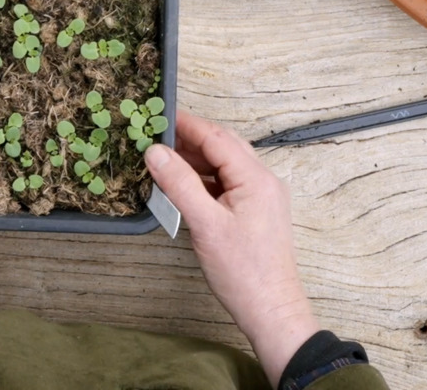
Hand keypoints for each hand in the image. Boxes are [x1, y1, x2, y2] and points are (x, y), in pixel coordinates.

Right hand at [145, 109, 319, 383]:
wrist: (271, 310)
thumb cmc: (242, 271)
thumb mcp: (205, 225)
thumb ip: (180, 184)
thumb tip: (155, 151)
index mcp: (255, 178)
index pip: (216, 138)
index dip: (186, 124)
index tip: (157, 115)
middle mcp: (262, 180)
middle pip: (223, 146)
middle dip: (190, 139)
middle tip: (155, 135)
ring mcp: (261, 196)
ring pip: (225, 165)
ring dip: (196, 160)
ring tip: (162, 159)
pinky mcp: (255, 212)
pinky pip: (227, 184)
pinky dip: (204, 180)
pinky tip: (182, 186)